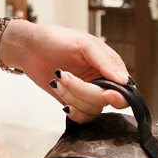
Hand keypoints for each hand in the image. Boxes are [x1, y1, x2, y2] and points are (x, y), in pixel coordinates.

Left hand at [1, 20, 128, 122]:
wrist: (30, 48)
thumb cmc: (57, 39)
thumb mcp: (85, 44)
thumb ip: (106, 61)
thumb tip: (125, 80)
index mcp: (109, 66)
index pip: (126, 90)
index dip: (119, 96)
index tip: (106, 93)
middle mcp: (101, 82)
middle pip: (105, 101)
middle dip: (84, 92)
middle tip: (65, 76)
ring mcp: (87, 94)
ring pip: (91, 110)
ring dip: (72, 97)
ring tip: (58, 79)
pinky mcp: (74, 103)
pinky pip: (81, 117)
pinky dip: (71, 109)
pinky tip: (59, 92)